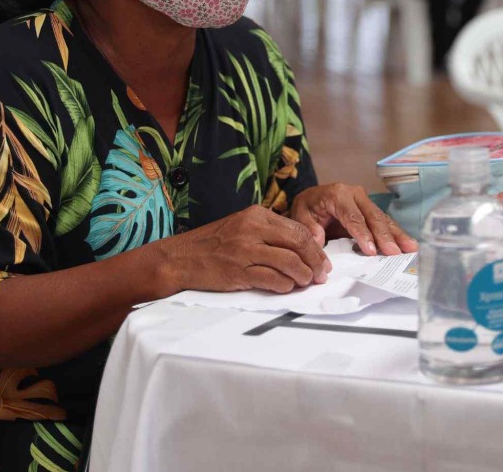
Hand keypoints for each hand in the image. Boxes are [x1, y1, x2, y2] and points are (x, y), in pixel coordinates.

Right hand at [153, 205, 329, 294]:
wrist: (180, 258)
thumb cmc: (212, 244)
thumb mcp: (241, 226)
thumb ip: (268, 232)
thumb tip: (300, 247)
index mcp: (257, 215)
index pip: (298, 229)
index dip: (315, 247)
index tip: (323, 261)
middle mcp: (253, 229)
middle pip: (298, 244)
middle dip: (315, 262)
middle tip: (322, 275)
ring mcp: (245, 250)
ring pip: (289, 262)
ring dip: (303, 275)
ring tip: (307, 282)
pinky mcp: (238, 272)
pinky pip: (272, 279)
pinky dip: (285, 285)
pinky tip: (288, 288)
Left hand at [292, 183, 417, 255]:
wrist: (312, 199)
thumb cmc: (307, 208)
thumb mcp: (300, 215)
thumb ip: (309, 227)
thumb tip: (319, 240)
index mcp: (337, 194)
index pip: (353, 217)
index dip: (363, 234)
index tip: (372, 251)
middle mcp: (355, 194)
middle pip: (373, 217)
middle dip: (385, 236)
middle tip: (394, 252)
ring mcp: (365, 200)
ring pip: (383, 218)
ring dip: (397, 235)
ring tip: (410, 248)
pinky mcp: (371, 209)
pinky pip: (385, 221)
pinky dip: (396, 233)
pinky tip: (407, 244)